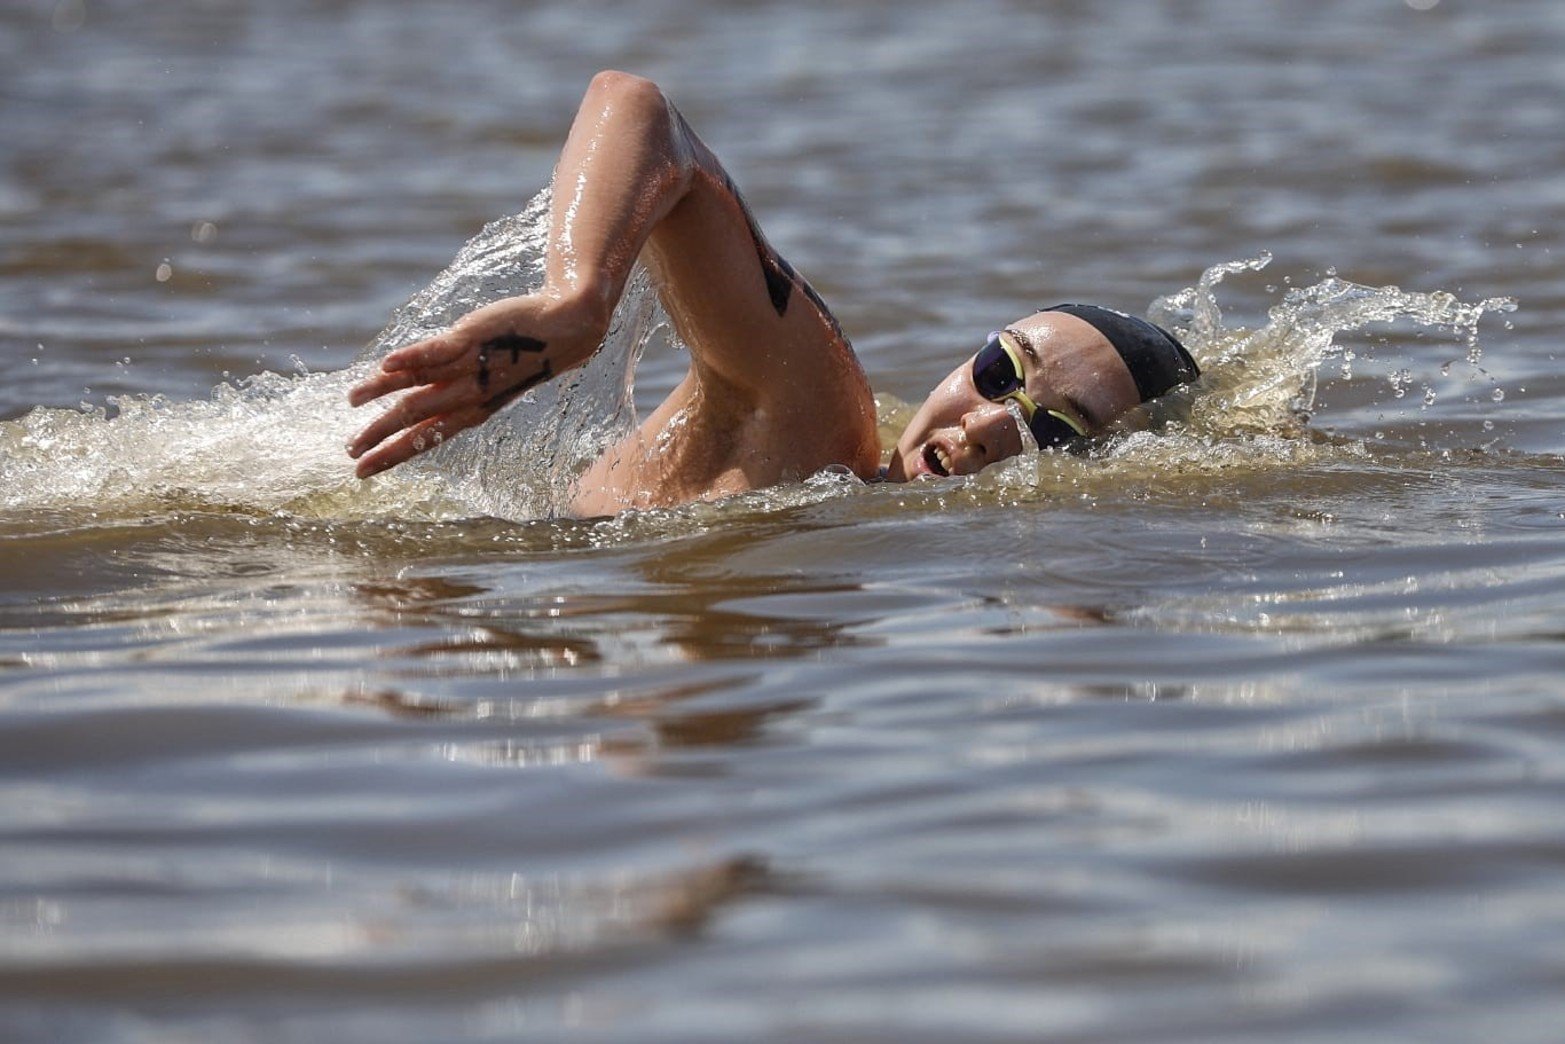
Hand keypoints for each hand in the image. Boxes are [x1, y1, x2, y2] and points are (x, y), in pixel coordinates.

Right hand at [347, 294, 604, 477]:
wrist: (566, 329)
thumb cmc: (522, 355)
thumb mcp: (486, 381)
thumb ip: (449, 388)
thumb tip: (410, 395)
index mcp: (472, 411)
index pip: (425, 439)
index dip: (393, 456)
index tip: (364, 472)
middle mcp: (469, 395)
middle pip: (415, 418)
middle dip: (380, 436)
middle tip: (350, 451)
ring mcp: (470, 367)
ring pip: (419, 384)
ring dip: (381, 392)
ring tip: (351, 401)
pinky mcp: (472, 337)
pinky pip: (437, 350)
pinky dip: (412, 356)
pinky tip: (385, 365)